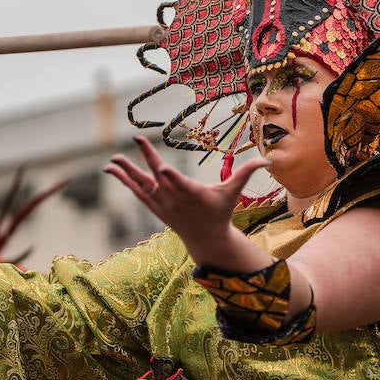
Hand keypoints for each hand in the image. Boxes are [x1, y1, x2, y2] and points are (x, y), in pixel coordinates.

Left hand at [105, 137, 267, 257]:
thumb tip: (267, 161)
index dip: (171, 177)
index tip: (161, 167)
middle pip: (158, 178)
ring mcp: (163, 205)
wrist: (205, 239)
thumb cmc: (220, 211)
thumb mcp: (233, 193)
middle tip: (136, 140)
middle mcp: (176, 201)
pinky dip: (125, 181)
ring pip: (142, 186)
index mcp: (195, 196)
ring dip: (126, 172)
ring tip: (112, 159)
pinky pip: (137, 192)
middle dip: (147, 159)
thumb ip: (246, 174)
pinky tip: (112, 169)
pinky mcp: (155, 207)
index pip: (181, 185)